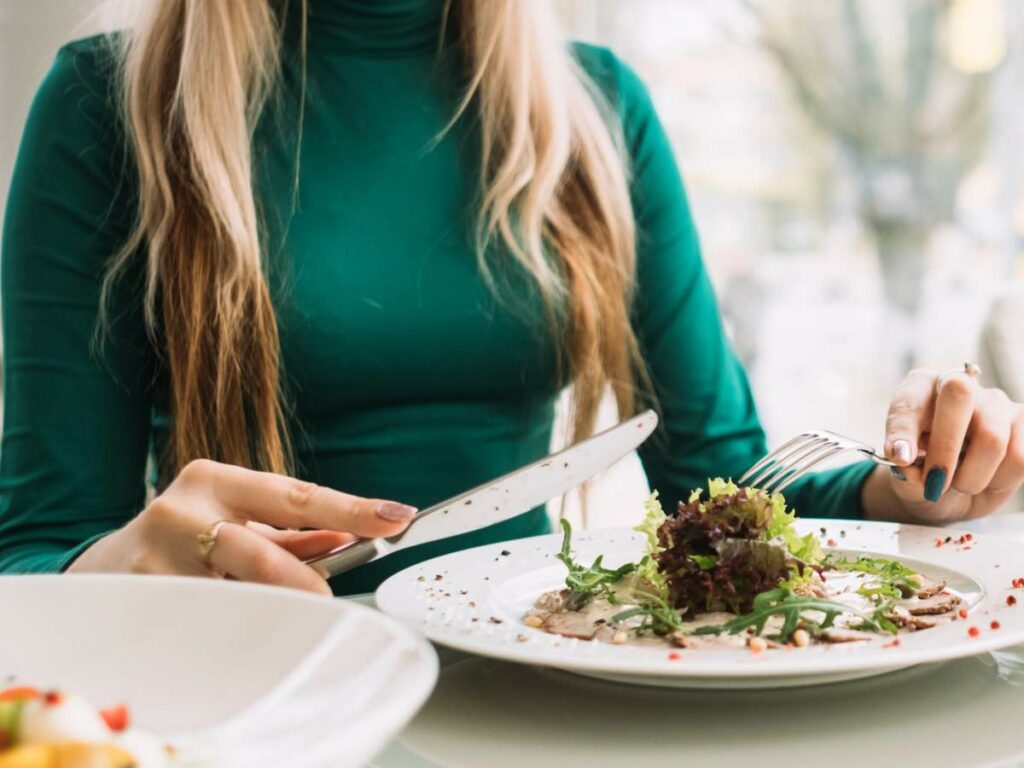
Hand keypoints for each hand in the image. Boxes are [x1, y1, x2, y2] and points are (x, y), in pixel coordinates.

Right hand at [67, 459, 416, 593]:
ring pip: (233, 593)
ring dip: (265, 609)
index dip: (350, 508)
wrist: (100, 566)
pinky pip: (205, 620)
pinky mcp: (139, 599)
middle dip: (302, 579)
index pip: (296, 495)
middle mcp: (184, 511)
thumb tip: (350, 536)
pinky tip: (233, 623)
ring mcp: (157, 558)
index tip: (396, 516)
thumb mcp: (234, 520)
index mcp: (215, 480)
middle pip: (259, 549)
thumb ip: (290, 532)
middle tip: (331, 599)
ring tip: (276, 616)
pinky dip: (232, 625)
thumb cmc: (181, 537)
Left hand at [866, 367, 1023, 522]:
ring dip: (971, 477)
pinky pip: (1019, 458)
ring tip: (959, 485)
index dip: (903, 430)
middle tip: (934, 482)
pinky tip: (987, 478)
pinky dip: (999, 481)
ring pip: (992, 438)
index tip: (899, 458)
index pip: (910, 401)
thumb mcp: (904, 475)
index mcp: (919, 388)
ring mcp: (996, 402)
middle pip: (959, 395)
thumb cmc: (922, 474)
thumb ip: (903, 468)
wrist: (951, 494)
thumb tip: (905, 459)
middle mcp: (960, 384)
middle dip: (945, 447)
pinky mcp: (1023, 423)